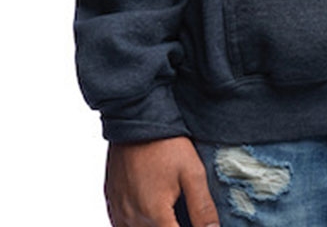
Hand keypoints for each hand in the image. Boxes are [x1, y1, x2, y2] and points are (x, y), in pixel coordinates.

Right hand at [105, 137, 219, 226]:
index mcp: (154, 215)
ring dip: (158, 225)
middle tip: (184, 213)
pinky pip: (122, 226)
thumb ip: (202, 207)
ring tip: (172, 211)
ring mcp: (119, 213)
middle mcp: (132, 219)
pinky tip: (153, 214)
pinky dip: (138, 224)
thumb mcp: (193, 173)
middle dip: (173, 226)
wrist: (136, 122)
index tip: (196, 223)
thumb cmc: (166, 145)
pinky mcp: (112, 204)